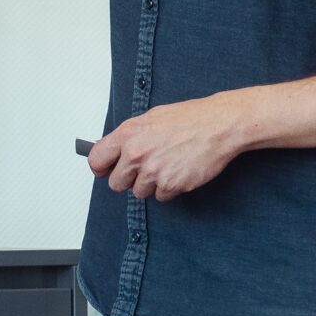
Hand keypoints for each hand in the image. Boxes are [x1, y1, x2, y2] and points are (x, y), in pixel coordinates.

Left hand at [87, 95, 249, 200]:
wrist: (219, 125)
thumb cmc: (190, 118)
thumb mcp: (152, 118)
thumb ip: (131, 136)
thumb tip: (116, 151)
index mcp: (128, 134)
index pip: (97, 159)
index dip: (102, 167)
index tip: (106, 170)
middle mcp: (137, 154)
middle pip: (116, 184)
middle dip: (127, 179)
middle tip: (142, 170)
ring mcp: (153, 172)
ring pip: (139, 192)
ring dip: (151, 184)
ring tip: (167, 165)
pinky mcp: (171, 185)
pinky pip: (161, 196)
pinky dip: (169, 188)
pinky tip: (179, 171)